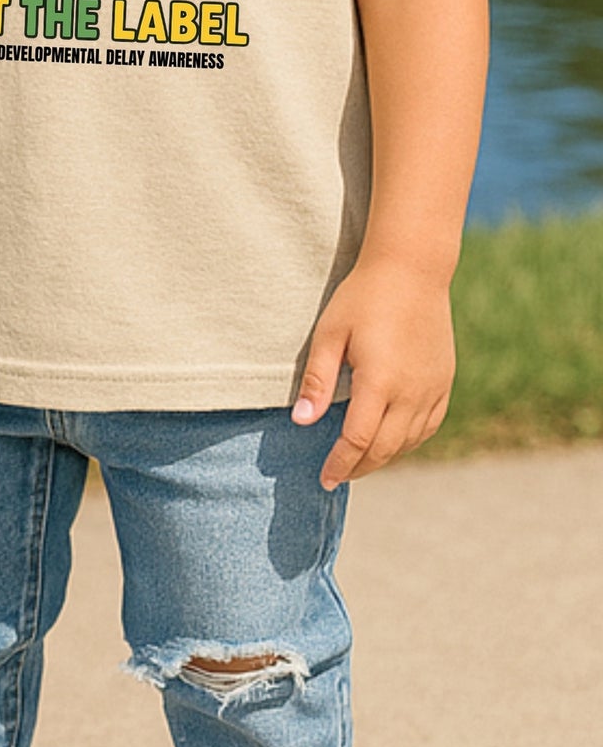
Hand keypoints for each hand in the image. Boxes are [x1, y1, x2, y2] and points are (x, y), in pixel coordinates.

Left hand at [290, 251, 455, 488]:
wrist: (413, 269)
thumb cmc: (364, 296)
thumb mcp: (330, 333)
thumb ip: (317, 380)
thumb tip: (301, 421)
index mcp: (380, 382)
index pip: (358, 441)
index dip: (339, 464)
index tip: (324, 478)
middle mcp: (411, 392)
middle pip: (384, 449)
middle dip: (359, 468)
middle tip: (337, 476)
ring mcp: (432, 388)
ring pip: (409, 441)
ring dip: (383, 457)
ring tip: (359, 462)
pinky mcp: (444, 381)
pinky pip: (429, 426)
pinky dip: (408, 441)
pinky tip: (392, 441)